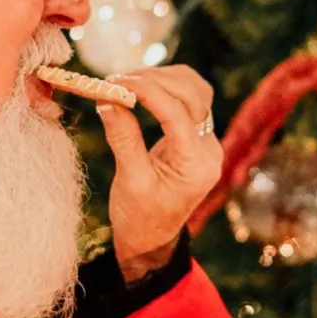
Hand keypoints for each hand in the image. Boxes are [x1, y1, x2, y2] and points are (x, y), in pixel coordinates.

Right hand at [96, 66, 223, 279]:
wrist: (152, 239)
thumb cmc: (140, 217)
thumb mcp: (129, 180)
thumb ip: (123, 137)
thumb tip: (107, 99)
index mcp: (196, 165)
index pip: (178, 114)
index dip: (147, 91)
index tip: (115, 83)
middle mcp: (209, 149)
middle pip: (194, 95)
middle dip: (156, 80)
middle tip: (117, 80)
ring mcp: (205, 141)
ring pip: (195, 90)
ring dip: (162, 78)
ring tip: (126, 81)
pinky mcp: (196, 136)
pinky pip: (188, 99)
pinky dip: (165, 87)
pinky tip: (140, 88)